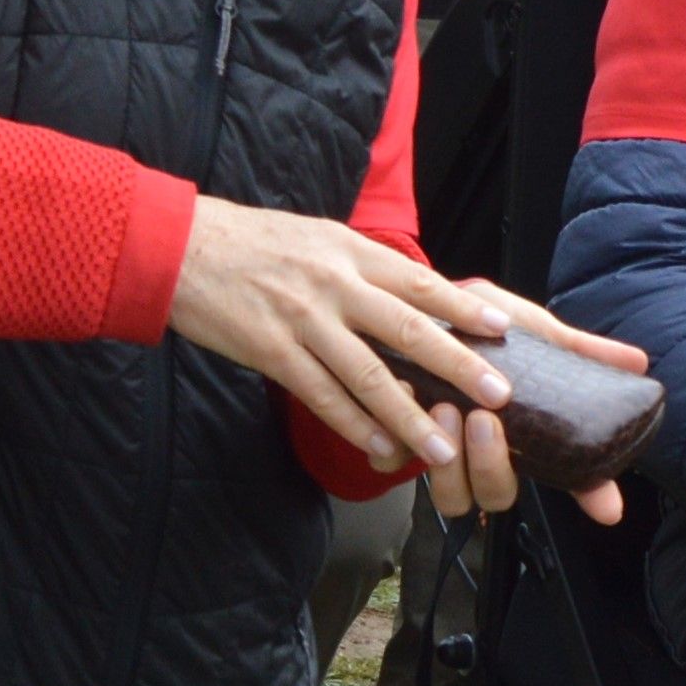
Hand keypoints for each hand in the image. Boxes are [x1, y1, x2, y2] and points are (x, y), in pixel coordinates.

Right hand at [165, 203, 627, 525]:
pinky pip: (321, 395)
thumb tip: (416, 294)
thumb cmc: (254, 242)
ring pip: (368, 376)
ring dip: (409, 416)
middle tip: (500, 394)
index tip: (504, 328)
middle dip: (458, 365)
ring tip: (442, 447)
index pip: (420, 282)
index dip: (465, 307)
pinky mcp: (272, 352)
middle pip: (408, 331)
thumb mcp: (318, 237)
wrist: (180, 248)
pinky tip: (378, 445)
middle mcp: (334, 285)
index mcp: (350, 252)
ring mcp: (303, 321)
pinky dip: (352, 423)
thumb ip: (364, 266)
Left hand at [414, 291, 648, 529]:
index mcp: (525, 438)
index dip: (590, 497)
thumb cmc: (479, 325)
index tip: (606, 507)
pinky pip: (392, 468)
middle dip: (490, 466)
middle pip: (495, 496)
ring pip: (449, 496)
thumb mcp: (531, 330)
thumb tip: (637, 361)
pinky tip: (398, 419)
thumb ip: (576, 349)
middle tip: (485, 419)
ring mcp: (440, 456)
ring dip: (448, 462)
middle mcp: (483, 456)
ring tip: (443, 409)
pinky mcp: (393, 444)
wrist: (416, 303)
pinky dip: (393, 449)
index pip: (568, 482)